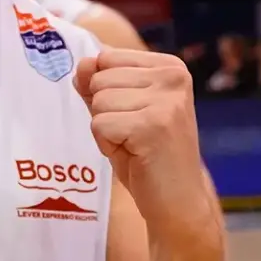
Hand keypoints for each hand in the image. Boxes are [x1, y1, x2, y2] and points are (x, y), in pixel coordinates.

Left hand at [74, 50, 216, 240]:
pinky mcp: (152, 124)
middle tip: (134, 135)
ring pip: (98, 101)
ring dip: (106, 129)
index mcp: (169, 66)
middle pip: (100, 79)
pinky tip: (134, 154)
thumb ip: (100, 84)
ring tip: (135, 145)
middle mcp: (172, 76)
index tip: (134, 116)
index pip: (106, 58)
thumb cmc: (149, 156)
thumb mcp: (122, 110)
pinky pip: (99, 124)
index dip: (108, 93)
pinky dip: (107, 144)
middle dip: (105, 112)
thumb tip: (82, 63)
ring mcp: (165, 99)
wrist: (178, 202)